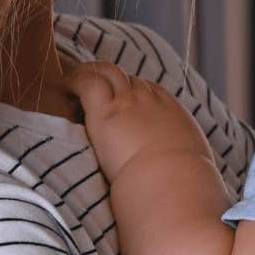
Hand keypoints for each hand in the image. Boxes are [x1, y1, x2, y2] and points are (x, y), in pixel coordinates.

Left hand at [66, 60, 213, 184]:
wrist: (173, 180)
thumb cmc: (181, 182)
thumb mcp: (191, 162)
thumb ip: (181, 158)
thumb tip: (185, 171)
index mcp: (172, 112)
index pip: (148, 89)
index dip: (130, 91)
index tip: (117, 99)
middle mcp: (151, 100)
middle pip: (127, 78)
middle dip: (110, 79)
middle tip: (91, 84)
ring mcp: (128, 103)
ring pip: (107, 72)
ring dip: (90, 74)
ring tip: (72, 81)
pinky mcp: (106, 112)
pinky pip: (87, 83)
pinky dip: (75, 80)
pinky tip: (64, 85)